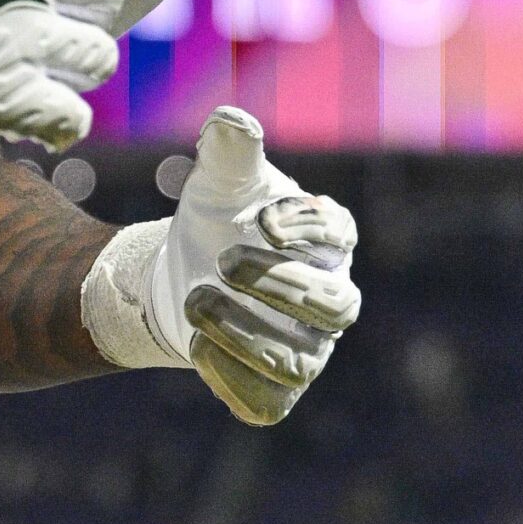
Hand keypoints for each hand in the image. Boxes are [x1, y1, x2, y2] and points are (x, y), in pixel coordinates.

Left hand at [149, 107, 358, 424]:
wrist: (183, 273)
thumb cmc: (217, 219)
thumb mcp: (219, 180)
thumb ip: (228, 150)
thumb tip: (231, 122)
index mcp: (328, 239)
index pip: (339, 233)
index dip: (308, 228)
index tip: (263, 220)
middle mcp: (331, 299)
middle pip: (335, 306)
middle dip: (280, 286)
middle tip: (222, 261)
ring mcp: (308, 350)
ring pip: (299, 360)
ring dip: (245, 333)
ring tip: (194, 300)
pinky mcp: (275, 390)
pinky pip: (267, 402)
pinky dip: (232, 379)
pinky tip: (195, 345)